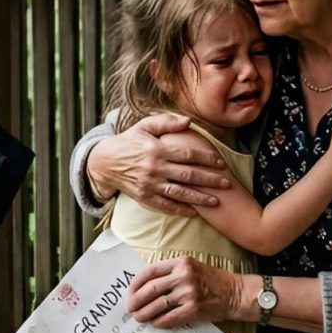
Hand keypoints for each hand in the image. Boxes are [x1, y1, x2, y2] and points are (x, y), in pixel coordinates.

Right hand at [86, 114, 229, 216]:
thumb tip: (189, 120)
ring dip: (199, 198)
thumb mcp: (144, 126)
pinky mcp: (143, 197)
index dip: (206, 159)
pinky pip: (165, 206)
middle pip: (188, 175)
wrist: (105, 162)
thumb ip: (167, 122)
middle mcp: (154, 169)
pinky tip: (194, 212)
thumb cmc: (128, 141)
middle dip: (209, 180)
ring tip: (216, 201)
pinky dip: (180, 210)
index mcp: (156, 150)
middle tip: (226, 183)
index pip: (187, 155)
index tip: (220, 162)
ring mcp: (148, 185)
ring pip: (179, 193)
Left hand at [127, 256, 243, 327]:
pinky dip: (159, 321)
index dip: (136, 283)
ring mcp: (188, 293)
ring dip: (144, 313)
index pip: (151, 271)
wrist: (235, 293)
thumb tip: (146, 286)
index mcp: (181, 262)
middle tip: (130, 308)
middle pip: (151, 289)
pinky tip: (154, 323)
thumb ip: (172, 272)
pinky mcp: (193, 309)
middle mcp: (183, 275)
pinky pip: (169, 317)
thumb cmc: (213, 280)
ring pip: (157, 305)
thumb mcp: (192, 267)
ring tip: (138, 317)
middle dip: (136, 300)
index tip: (130, 292)